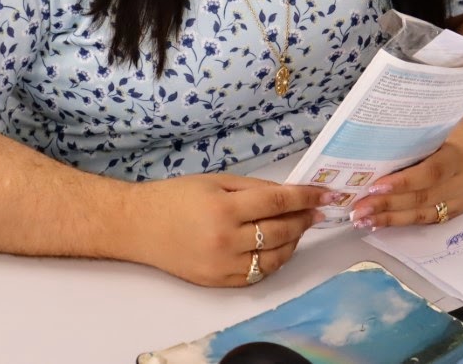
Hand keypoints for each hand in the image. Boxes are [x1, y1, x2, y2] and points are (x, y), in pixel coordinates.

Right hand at [124, 173, 337, 286]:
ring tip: (299, 229)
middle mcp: (225, 239)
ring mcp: (222, 265)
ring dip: (293, 243)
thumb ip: (252, 187)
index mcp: (224, 207)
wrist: (138, 225)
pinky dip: (272, 262)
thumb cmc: (174, 197)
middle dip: (303, 219)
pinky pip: (256, 275)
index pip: (277, 203)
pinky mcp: (217, 281)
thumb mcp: (214, 181)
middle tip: (316, 210)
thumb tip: (286, 194)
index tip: (324, 193)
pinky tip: (277, 248)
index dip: (305, 197)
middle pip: (280, 231)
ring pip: (274, 258)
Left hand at [348, 101, 462, 229]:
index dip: (402, 183)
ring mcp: (462, 200)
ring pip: (422, 214)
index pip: (430, 173)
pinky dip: (402, 221)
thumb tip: (374, 149)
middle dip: (387, 205)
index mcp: (459, 157)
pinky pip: (427, 219)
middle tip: (358, 210)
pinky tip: (381, 222)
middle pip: (422, 198)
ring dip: (390, 219)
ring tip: (363, 220)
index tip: (374, 187)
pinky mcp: (457, 210)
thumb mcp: (441, 126)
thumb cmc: (459, 125)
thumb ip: (415, 139)